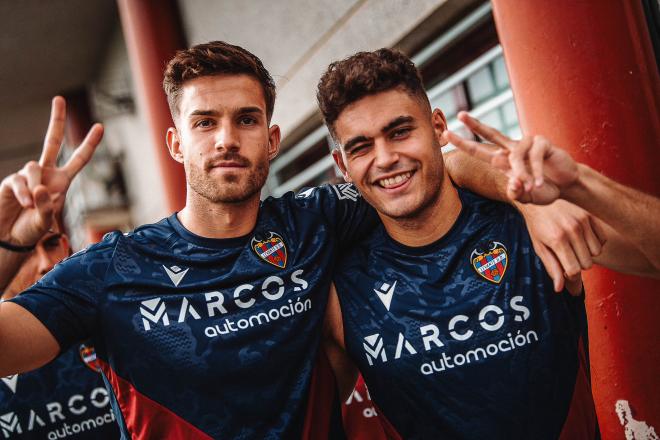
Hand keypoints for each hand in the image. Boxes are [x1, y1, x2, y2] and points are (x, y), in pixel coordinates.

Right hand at [0, 96, 102, 245]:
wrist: (8, 238)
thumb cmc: (31, 231)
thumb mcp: (46, 222)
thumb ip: (48, 206)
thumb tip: (40, 188)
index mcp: (61, 182)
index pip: (79, 160)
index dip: (89, 144)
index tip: (100, 126)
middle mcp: (46, 174)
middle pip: (52, 141)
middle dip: (56, 120)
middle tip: (59, 99)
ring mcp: (28, 175)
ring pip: (34, 166)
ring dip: (35, 187)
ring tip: (32, 206)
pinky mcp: (11, 180)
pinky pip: (20, 180)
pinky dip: (24, 193)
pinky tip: (25, 204)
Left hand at [445, 112, 578, 203]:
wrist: (567, 184)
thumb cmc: (543, 188)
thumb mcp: (527, 196)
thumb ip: (517, 193)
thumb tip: (513, 184)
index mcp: (502, 160)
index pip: (479, 150)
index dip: (463, 143)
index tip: (446, 133)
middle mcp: (511, 149)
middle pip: (491, 133)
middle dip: (475, 124)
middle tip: (461, 114)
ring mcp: (527, 143)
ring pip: (516, 156)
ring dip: (522, 174)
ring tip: (531, 188)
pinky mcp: (543, 143)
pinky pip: (535, 157)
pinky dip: (537, 173)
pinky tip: (541, 183)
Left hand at [519, 200, 606, 293]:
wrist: (539, 197)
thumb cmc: (537, 225)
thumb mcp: (539, 247)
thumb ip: (551, 267)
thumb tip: (560, 288)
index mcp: (557, 240)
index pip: (574, 270)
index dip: (569, 273)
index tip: (563, 267)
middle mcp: (572, 230)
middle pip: (587, 263)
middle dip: (577, 263)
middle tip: (567, 255)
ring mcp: (583, 221)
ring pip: (596, 253)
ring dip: (587, 253)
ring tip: (574, 245)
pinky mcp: (591, 215)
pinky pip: (602, 240)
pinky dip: (594, 243)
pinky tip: (582, 238)